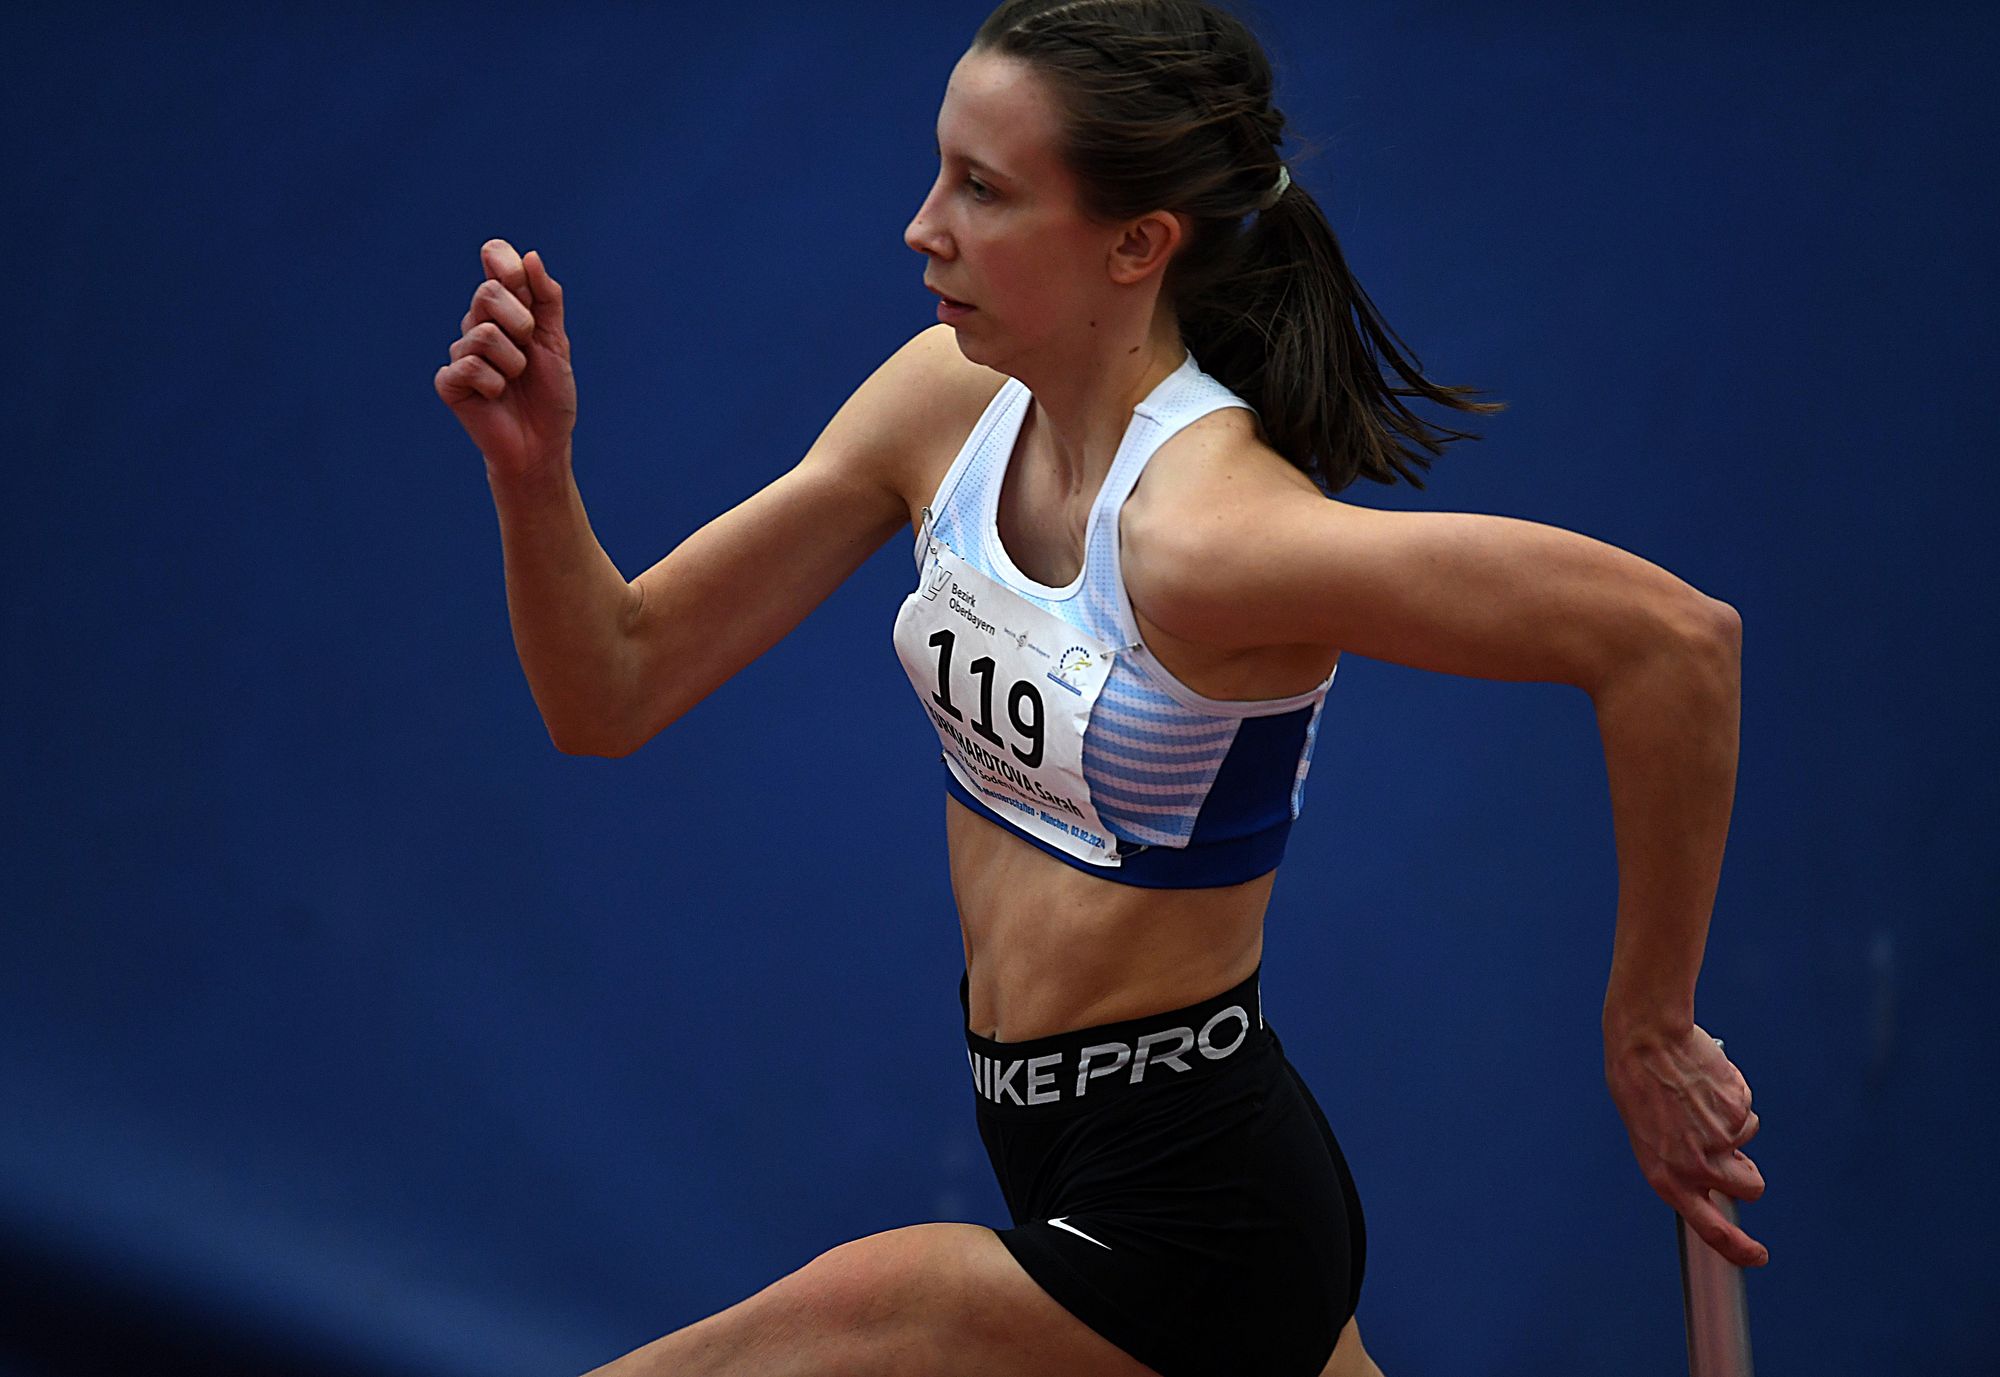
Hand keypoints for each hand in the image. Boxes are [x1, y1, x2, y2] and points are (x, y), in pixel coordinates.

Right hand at [434, 238, 576, 478]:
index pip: (493, 259)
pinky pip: (470, 366)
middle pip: (488, 292)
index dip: (504, 262)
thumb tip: (529, 257)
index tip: (520, 280)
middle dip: (522, 322)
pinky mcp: (449, 382)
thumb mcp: (556, 342)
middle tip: (529, 349)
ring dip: (514, 362)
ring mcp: (461, 353)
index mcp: (504, 309)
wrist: (544, 443)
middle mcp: (478, 324)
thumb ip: (547, 299)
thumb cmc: (551, 395)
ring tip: (515, 380)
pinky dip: (495, 384)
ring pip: (484, 334)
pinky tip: (496, 397)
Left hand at [1603, 1020, 1767, 1266]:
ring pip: (1748, 1142)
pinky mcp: (1738, 1111)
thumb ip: (1681, 1162)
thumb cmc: (1638, 1084)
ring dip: (1732, 1125)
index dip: (1738, 1248)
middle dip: (1746, 1171)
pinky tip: (1705, 1081)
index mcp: (1668, 1177)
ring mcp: (1722, 1139)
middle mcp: (1698, 1165)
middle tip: (1727, 1147)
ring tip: (1697, 1098)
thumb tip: (1712, 1178)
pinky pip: (1745, 1111)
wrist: (1646, 1042)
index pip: (1711, 1230)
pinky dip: (1731, 1098)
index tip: (1756, 1256)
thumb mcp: (1649, 1136)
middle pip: (1750, 1187)